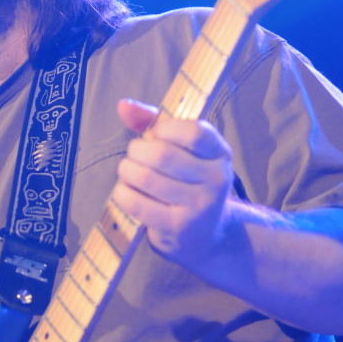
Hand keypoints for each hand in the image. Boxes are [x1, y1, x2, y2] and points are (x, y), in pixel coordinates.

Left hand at [113, 98, 233, 268]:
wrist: (208, 235)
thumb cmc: (189, 183)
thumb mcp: (183, 151)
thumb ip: (154, 123)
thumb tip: (123, 105)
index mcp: (220, 153)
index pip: (194, 132)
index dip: (164, 128)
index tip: (155, 135)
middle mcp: (216, 179)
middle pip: (162, 154)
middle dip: (136, 151)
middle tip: (134, 156)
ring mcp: (199, 206)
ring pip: (145, 177)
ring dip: (126, 171)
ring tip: (128, 172)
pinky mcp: (178, 226)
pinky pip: (137, 203)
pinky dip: (122, 193)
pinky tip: (126, 191)